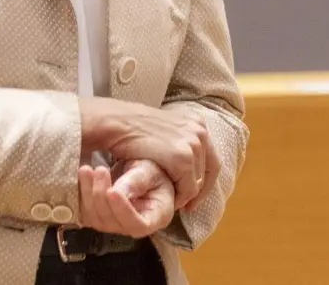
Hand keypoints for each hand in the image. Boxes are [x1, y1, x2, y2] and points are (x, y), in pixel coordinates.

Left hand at [76, 160, 174, 237]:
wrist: (141, 173)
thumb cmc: (152, 173)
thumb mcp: (150, 171)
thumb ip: (137, 181)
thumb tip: (118, 191)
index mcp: (155, 217)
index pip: (138, 224)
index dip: (123, 211)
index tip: (113, 191)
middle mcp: (134, 226)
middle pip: (113, 222)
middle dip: (102, 196)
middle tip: (100, 170)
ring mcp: (115, 225)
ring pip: (96, 219)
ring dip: (88, 194)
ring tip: (87, 170)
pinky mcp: (99, 219)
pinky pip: (85, 214)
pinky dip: (80, 196)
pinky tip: (81, 177)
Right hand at [80, 99, 214, 209]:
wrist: (116, 123)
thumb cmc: (131, 128)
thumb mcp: (163, 129)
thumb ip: (177, 140)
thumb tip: (185, 159)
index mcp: (196, 121)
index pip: (211, 156)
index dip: (206, 179)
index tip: (196, 194)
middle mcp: (199, 130)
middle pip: (210, 170)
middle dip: (199, 190)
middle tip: (188, 206)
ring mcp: (193, 144)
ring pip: (198, 182)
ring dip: (186, 195)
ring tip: (173, 203)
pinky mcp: (182, 158)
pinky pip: (188, 188)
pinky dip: (180, 198)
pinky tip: (168, 201)